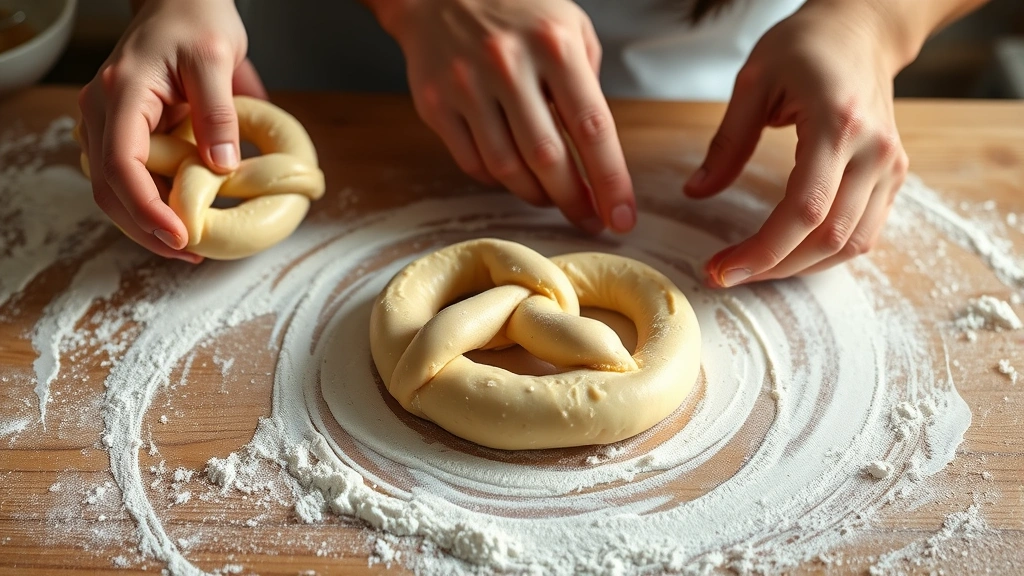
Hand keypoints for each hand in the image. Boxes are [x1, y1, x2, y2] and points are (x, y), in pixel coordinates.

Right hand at [77, 0, 266, 262]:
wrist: (182, 0)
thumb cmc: (198, 20)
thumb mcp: (216, 59)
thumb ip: (218, 113)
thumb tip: (223, 166)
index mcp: (122, 93)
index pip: (121, 165)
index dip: (147, 209)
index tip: (180, 237)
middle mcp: (103, 110)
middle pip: (109, 187)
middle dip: (145, 228)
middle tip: (189, 254)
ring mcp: (108, 121)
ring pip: (112, 188)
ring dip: (144, 222)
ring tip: (187, 247)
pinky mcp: (123, 128)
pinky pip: (126, 176)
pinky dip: (148, 203)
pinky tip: (178, 219)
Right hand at [373, 0, 635, 234]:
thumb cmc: (516, 10)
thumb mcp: (569, 26)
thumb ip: (586, 81)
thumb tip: (595, 147)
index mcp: (554, 44)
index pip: (591, 127)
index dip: (610, 180)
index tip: (622, 217)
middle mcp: (508, 65)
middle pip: (548, 158)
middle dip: (575, 200)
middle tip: (589, 221)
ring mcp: (467, 86)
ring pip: (508, 168)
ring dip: (537, 195)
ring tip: (553, 199)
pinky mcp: (436, 105)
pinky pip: (473, 163)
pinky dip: (498, 180)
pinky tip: (514, 176)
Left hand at [684, 0, 910, 286]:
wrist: (862, 29)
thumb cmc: (806, 46)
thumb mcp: (754, 82)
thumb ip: (727, 143)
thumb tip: (696, 192)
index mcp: (837, 124)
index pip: (804, 210)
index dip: (762, 252)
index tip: (720, 270)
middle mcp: (874, 151)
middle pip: (829, 238)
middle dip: (772, 268)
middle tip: (724, 274)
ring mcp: (890, 166)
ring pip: (852, 245)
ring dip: (799, 268)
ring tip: (752, 269)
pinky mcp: (893, 175)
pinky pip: (864, 233)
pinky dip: (824, 253)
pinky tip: (787, 253)